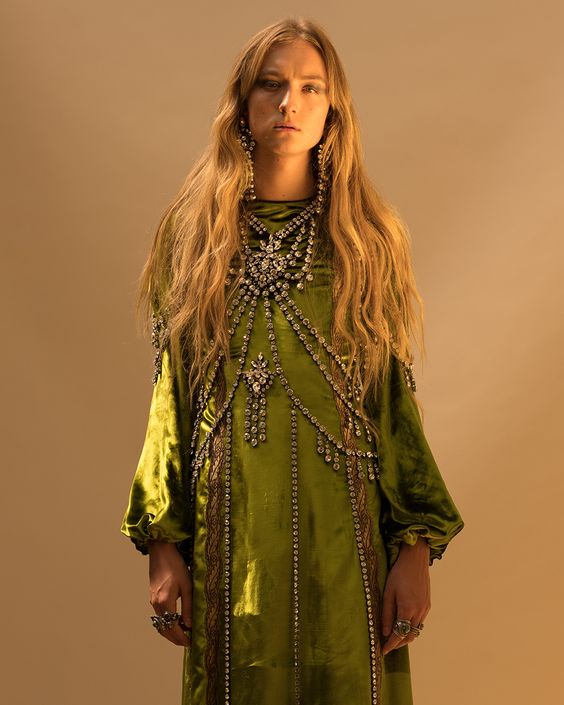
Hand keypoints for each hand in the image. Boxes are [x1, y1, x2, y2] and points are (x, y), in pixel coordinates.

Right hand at [148, 540, 192, 646]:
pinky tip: (176, 620)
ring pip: (160, 624)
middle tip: (188, 642)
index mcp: (165, 602)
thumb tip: (189, 625)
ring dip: (171, 631)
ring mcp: (152, 601)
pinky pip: (159, 616)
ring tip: (184, 633)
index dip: (182, 638)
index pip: (172, 628)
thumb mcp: (187, 585)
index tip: (191, 643)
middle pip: (164, 629)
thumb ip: (188, 606)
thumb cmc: (176, 565)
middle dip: (176, 638)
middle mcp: (156, 604)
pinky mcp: (152, 596)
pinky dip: (167, 622)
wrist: (161, 551)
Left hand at [381, 536, 430, 655]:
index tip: (383, 651)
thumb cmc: (398, 573)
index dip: (390, 645)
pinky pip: (420, 622)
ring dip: (405, 636)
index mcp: (407, 609)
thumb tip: (384, 632)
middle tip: (387, 646)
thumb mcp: (388, 592)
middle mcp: (419, 612)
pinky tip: (404, 623)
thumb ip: (386, 613)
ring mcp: (425, 609)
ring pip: (416, 630)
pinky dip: (411, 627)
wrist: (415, 560)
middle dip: (398, 643)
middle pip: (409, 636)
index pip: (398, 634)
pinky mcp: (428, 604)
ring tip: (394, 636)